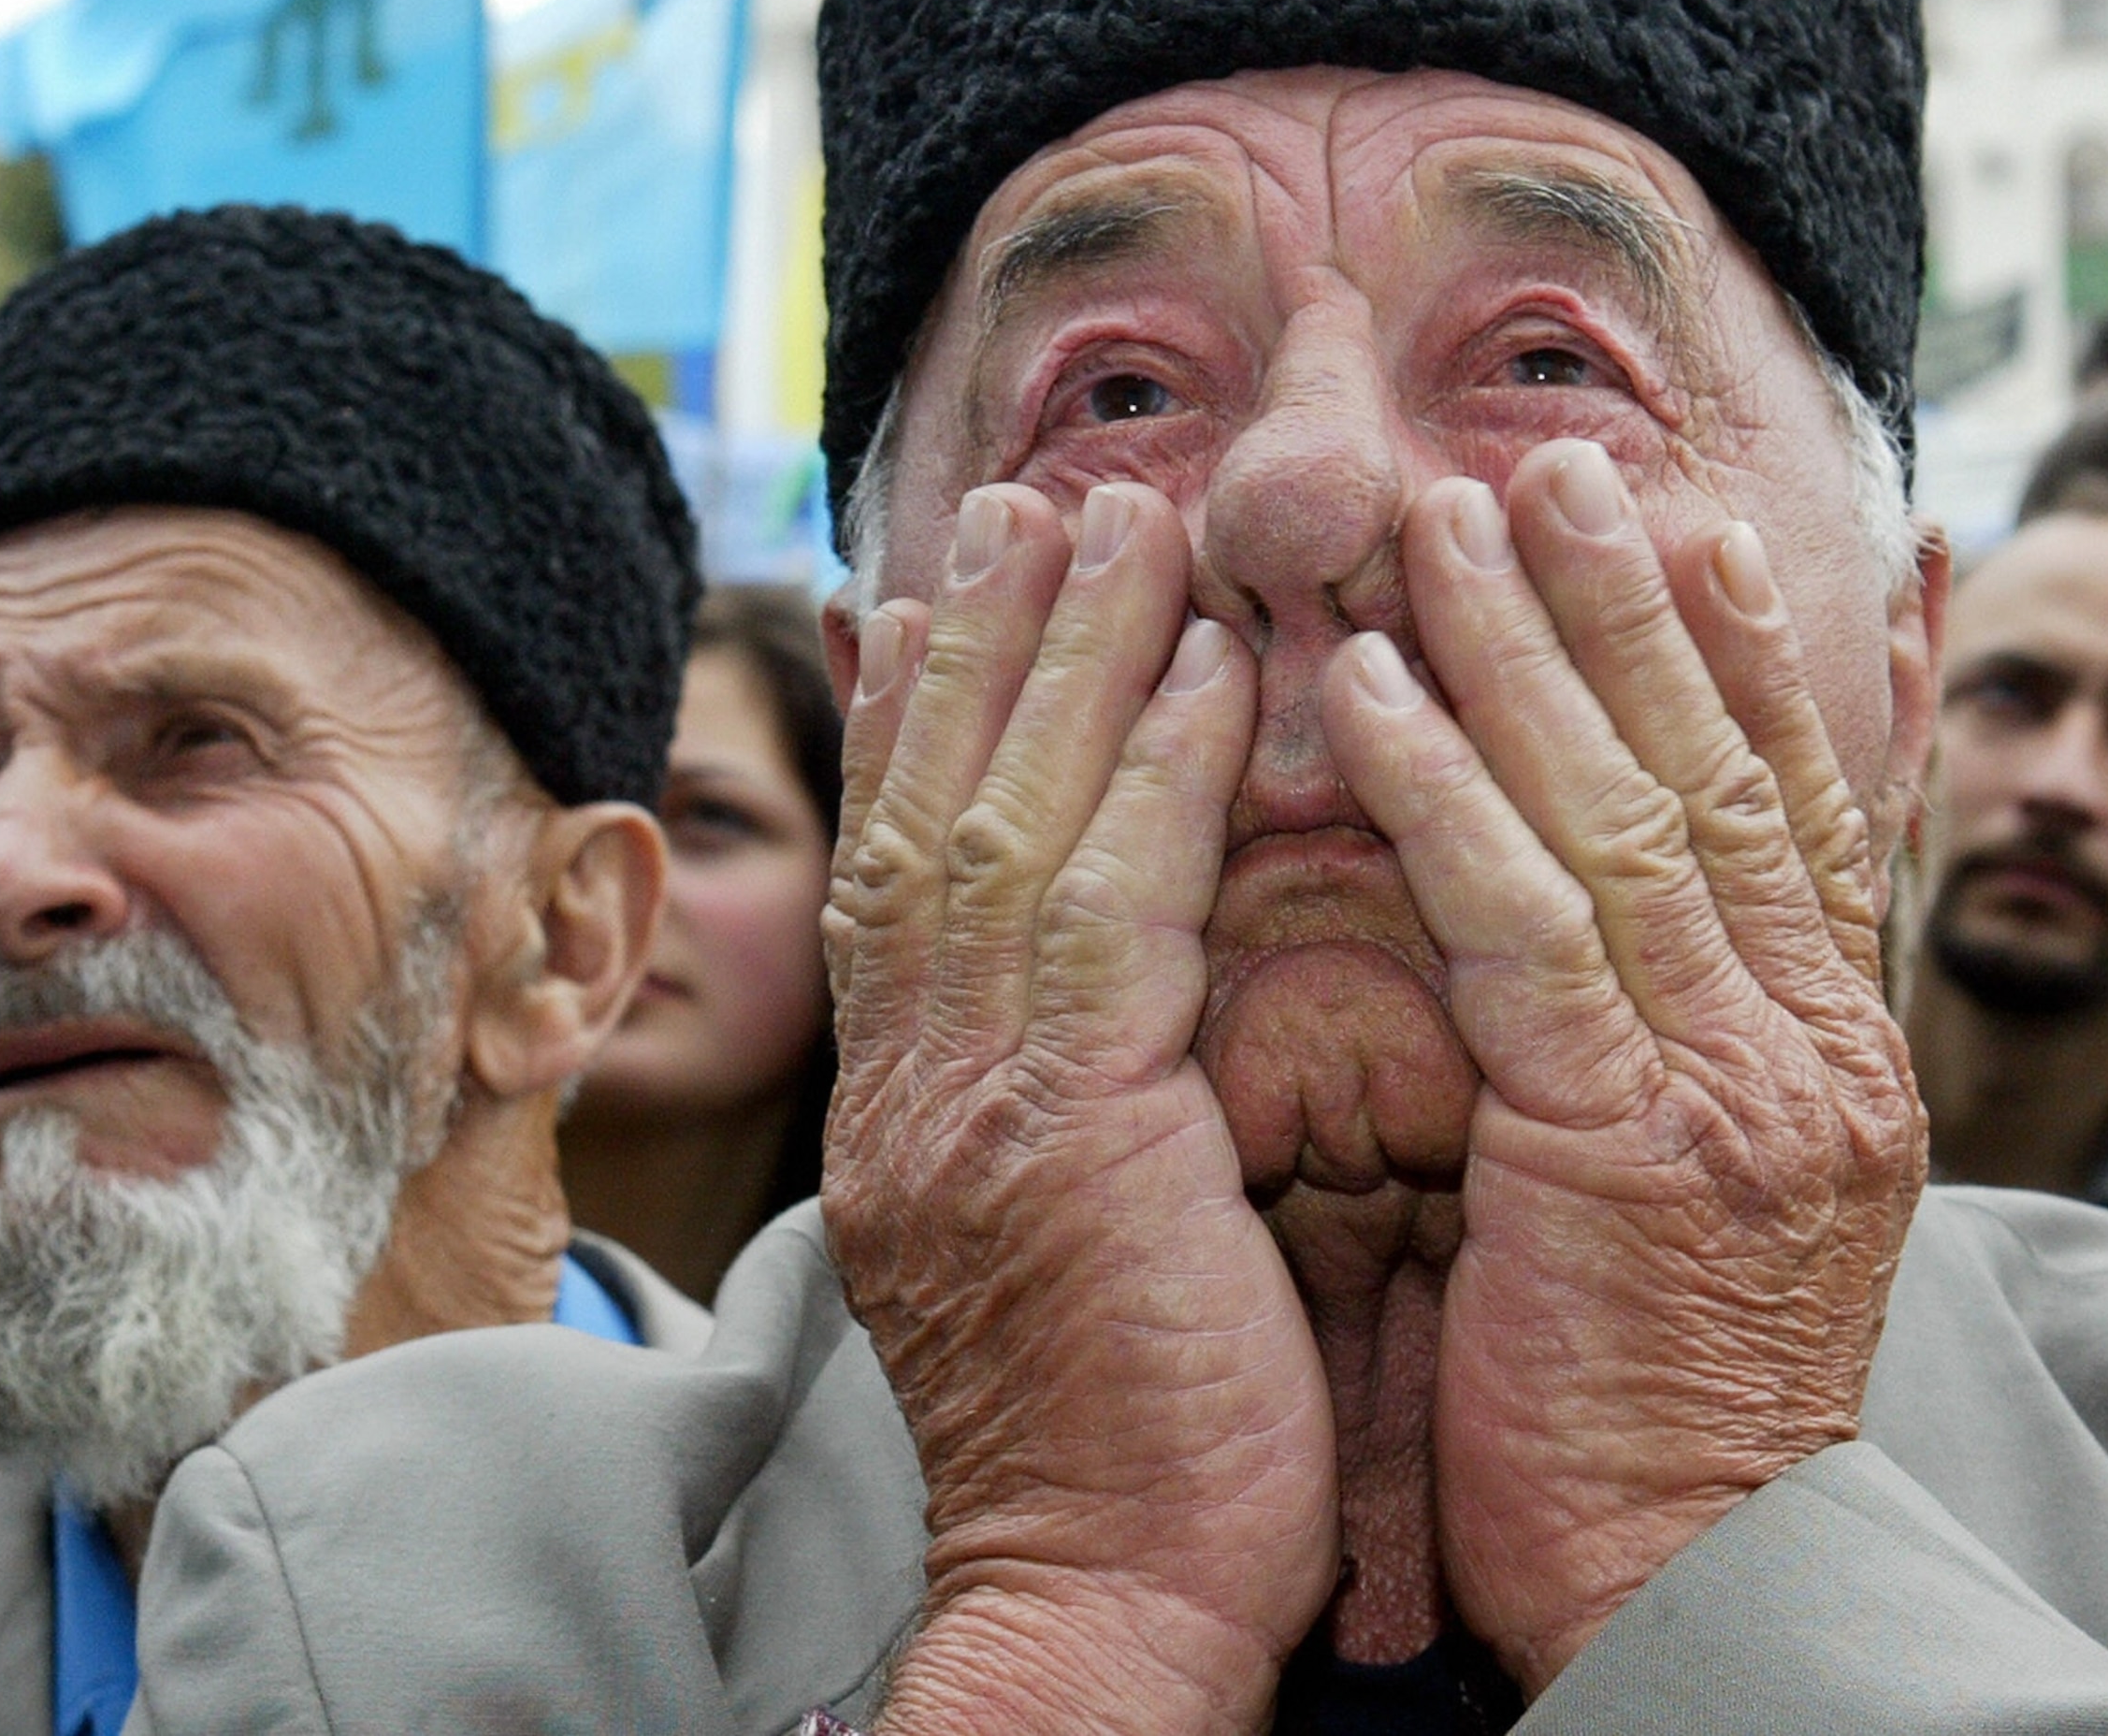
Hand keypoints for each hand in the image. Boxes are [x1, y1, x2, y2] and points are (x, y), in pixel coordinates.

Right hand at [824, 483, 1338, 1734]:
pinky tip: (1205, 669)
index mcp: (908, 1108)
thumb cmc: (1126, 1441)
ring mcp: (965, 1105)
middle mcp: (910, 1085)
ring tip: (1112, 517)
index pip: (903, 871)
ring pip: (1001, 824)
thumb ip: (1060, 1098)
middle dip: (979, 643)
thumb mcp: (1062, 1241)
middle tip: (1023, 499)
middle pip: (928, 810)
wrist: (1100, 1607)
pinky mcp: (1060, 1135)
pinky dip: (1148, 774)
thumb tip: (1105, 1003)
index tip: (948, 594)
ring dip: (1061, 658)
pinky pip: (1106, 907)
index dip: (926, 721)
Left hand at [1320, 439, 1925, 1691]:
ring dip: (1536, 650)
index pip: (1804, 808)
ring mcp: (1736, 1084)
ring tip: (1457, 518)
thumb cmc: (1675, 1413)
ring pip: (1630, 810)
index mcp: (1838, 1056)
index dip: (1746, 655)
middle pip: (1726, 768)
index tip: (1688, 526)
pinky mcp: (1627, 1140)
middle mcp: (1812, 1045)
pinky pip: (1527, 924)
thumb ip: (1713, 1047)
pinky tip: (1375, 695)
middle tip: (1565, 460)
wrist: (1701, 1585)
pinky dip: (1452, 794)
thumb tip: (1672, 933)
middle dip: (1642, 603)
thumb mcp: (1734, 1204)